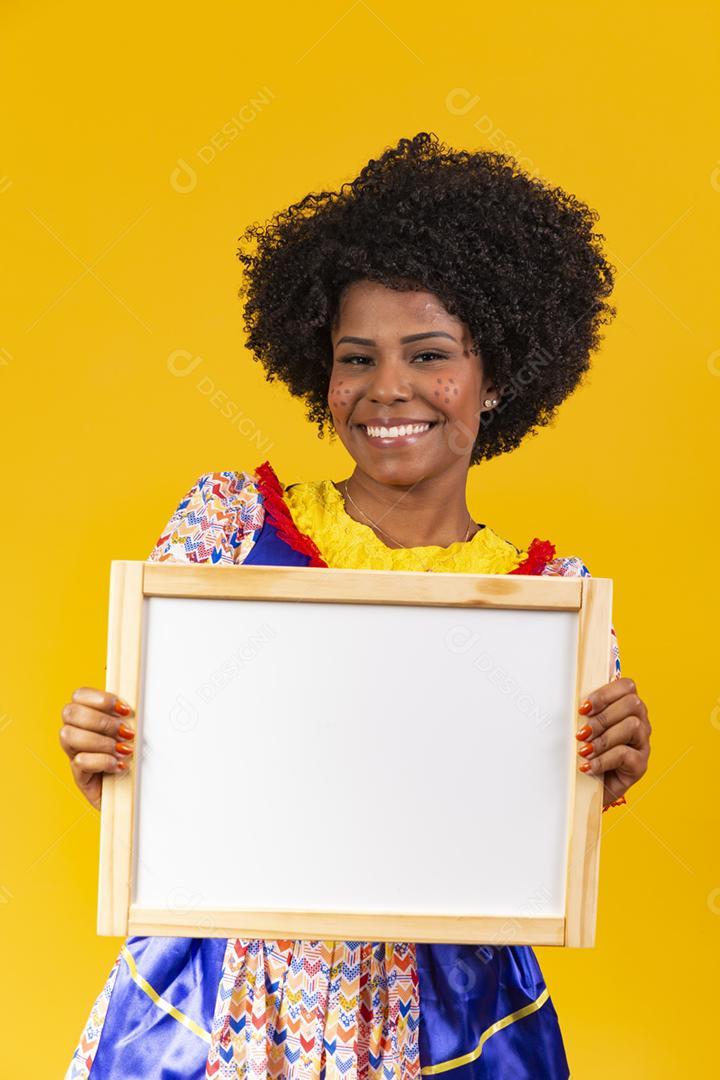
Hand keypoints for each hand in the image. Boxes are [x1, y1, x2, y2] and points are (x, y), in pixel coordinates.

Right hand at [59, 687, 135, 808]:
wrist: (135, 794)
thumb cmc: (136, 760)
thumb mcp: (134, 732)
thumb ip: (128, 717)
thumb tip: (132, 708)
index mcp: (88, 716)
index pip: (79, 695)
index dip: (100, 698)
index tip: (125, 709)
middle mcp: (76, 734)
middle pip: (69, 712)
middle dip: (101, 720)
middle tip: (125, 732)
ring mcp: (74, 755)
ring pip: (69, 735)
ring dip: (101, 741)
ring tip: (123, 750)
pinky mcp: (79, 776)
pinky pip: (80, 762)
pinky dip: (103, 761)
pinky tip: (119, 765)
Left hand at [575, 676, 649, 808]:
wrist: (588, 788)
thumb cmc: (585, 752)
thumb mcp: (582, 729)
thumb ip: (582, 714)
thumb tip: (569, 703)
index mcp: (625, 707)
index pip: (627, 686)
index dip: (605, 693)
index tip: (583, 708)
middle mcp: (639, 722)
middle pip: (632, 703)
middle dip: (603, 717)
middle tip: (581, 733)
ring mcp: (642, 743)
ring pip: (633, 726)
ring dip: (603, 738)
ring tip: (584, 750)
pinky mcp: (640, 765)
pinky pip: (626, 755)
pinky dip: (603, 760)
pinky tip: (588, 766)